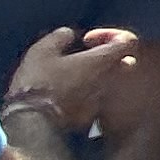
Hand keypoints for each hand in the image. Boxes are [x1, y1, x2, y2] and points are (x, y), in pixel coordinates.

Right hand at [5, 26, 139, 134]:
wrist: (31, 124)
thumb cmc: (38, 83)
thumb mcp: (42, 51)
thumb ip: (61, 37)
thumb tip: (69, 34)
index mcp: (101, 62)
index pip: (128, 42)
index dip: (111, 34)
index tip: (86, 40)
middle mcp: (108, 82)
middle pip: (124, 63)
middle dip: (107, 56)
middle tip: (82, 56)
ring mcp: (101, 102)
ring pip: (108, 83)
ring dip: (93, 75)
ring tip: (65, 75)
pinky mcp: (89, 118)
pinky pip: (94, 100)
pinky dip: (83, 93)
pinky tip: (60, 94)